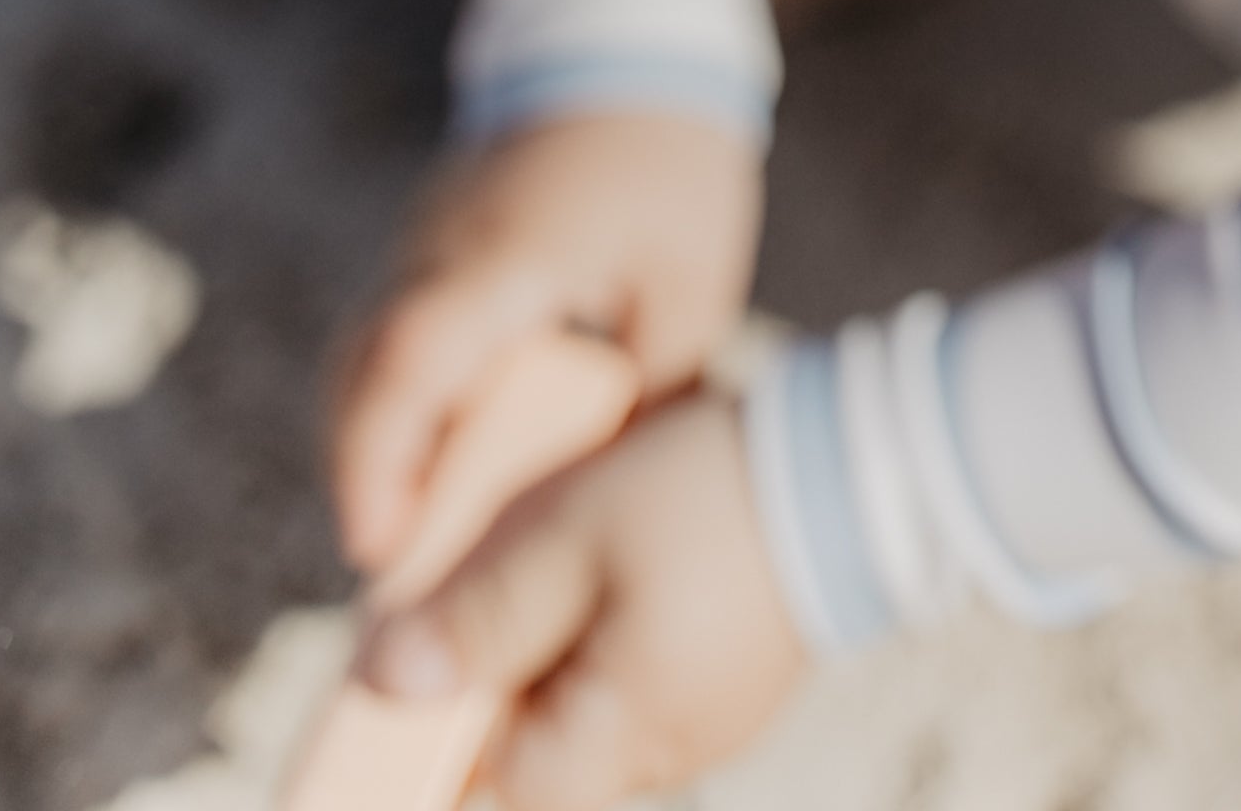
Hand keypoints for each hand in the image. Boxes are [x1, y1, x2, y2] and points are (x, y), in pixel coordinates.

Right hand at [331, 111, 763, 580]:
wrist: (633, 34)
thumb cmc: (669, 155)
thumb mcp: (691, 279)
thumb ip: (652, 381)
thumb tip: (621, 487)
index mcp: (505, 256)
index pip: (407, 360)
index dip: (379, 461)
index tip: (377, 549)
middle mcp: (443, 246)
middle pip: (359, 369)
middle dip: (363, 474)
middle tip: (392, 569)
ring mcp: (429, 235)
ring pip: (366, 350)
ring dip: (374, 437)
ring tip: (413, 528)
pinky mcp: (437, 236)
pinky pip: (396, 326)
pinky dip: (399, 395)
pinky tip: (442, 450)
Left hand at [360, 388, 809, 808]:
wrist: (855, 461)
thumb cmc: (700, 499)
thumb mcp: (566, 539)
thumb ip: (476, 617)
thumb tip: (385, 681)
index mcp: (615, 740)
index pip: (493, 785)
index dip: (436, 732)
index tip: (406, 668)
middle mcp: (665, 753)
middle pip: (542, 746)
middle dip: (499, 673)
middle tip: (485, 578)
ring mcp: (712, 721)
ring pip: (595, 705)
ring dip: (558, 644)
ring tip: (560, 546)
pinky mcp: (741, 680)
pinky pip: (649, 673)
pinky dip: (615, 626)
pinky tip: (623, 552)